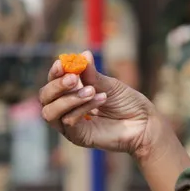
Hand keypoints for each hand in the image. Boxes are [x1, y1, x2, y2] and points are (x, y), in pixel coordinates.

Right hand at [38, 52, 165, 156]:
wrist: (144, 123)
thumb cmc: (127, 103)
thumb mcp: (109, 84)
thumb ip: (92, 74)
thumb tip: (83, 54)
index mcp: (72, 92)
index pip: (52, 82)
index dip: (54, 73)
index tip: (61, 64)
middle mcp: (66, 108)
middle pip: (45, 97)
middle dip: (57, 86)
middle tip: (74, 78)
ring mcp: (70, 124)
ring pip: (51, 112)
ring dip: (69, 99)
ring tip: (92, 91)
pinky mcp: (78, 137)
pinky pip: (68, 122)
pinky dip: (81, 109)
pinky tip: (99, 100)